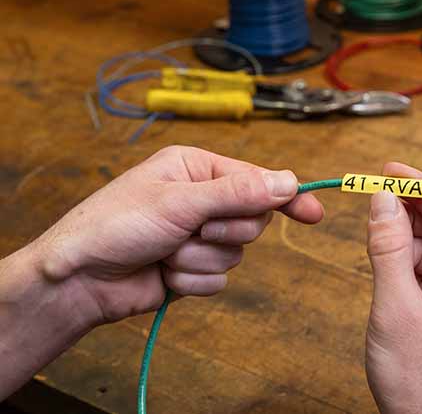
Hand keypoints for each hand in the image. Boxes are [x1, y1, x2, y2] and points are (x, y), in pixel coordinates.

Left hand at [34, 145, 323, 325]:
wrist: (78, 279)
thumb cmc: (116, 225)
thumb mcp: (180, 202)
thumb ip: (238, 192)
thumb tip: (290, 181)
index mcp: (198, 169)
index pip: (257, 180)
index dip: (286, 197)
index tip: (314, 213)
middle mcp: (202, 200)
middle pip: (251, 220)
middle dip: (223, 231)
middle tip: (194, 229)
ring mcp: (197, 236)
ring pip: (236, 253)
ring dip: (200, 258)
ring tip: (166, 252)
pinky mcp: (192, 268)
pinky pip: (218, 279)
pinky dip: (191, 280)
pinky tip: (163, 273)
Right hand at [365, 163, 421, 413]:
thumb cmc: (419, 382)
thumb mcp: (396, 307)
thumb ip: (388, 248)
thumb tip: (382, 198)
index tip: (391, 168)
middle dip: (410, 212)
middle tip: (374, 191)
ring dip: (402, 239)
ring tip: (373, 235)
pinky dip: (402, 262)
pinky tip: (382, 259)